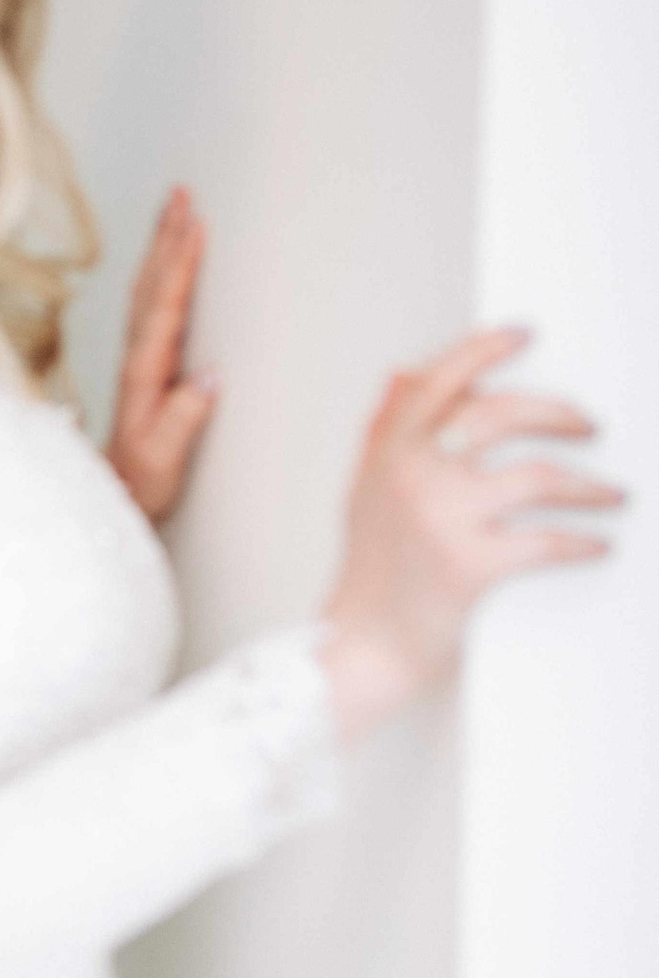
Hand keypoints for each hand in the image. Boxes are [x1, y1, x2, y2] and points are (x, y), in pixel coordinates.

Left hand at [106, 187, 219, 522]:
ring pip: (148, 288)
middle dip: (166, 236)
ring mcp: (138, 356)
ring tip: (176, 207)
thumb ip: (182, 420)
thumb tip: (209, 378)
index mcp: (143, 372)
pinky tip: (167, 256)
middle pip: (151, 284)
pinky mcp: (145, 362)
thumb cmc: (141, 481)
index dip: (179, 265)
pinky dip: (161, 270)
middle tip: (181, 192)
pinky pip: (151, 302)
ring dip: (161, 245)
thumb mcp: (163, 459)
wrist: (117, 494)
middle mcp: (136, 357)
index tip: (194, 227)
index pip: (164, 307)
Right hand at [320, 326, 623, 734]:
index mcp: (388, 453)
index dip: (482, 350)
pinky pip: (547, 539)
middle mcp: (411, 477)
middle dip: (558, 413)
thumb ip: (387, 430)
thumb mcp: (367, 488)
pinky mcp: (470, 566)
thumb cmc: (371, 569)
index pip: (438, 382)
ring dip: (589, 484)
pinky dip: (584, 540)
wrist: (364, 644)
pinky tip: (600, 543)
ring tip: (611, 493)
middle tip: (588, 425)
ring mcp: (441, 520)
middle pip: (498, 416)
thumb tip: (405, 373)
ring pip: (537, 477)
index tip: (522, 333)